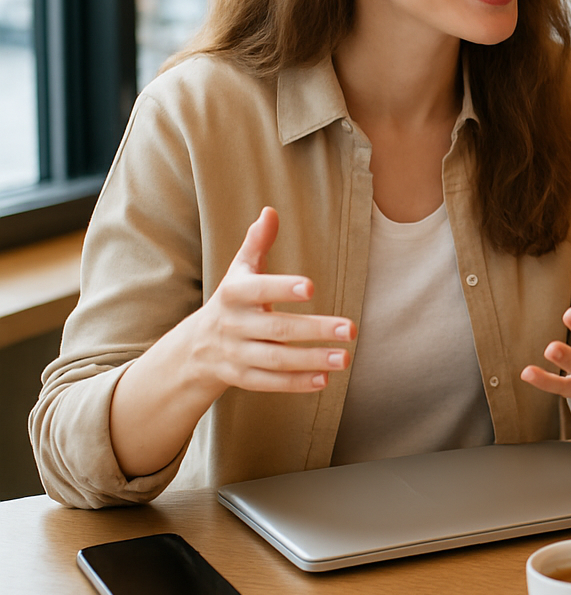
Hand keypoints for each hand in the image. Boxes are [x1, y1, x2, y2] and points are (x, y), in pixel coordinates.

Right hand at [110, 207, 354, 477]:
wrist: (195, 348)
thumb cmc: (232, 300)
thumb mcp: (239, 271)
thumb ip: (256, 243)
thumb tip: (270, 211)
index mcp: (233, 294)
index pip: (258, 290)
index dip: (282, 288)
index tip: (312, 287)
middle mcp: (233, 325)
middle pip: (277, 328)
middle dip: (314, 330)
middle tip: (351, 329)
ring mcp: (236, 354)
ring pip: (276, 359)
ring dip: (311, 360)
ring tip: (345, 358)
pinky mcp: (241, 378)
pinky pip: (270, 382)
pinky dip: (296, 383)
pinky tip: (325, 379)